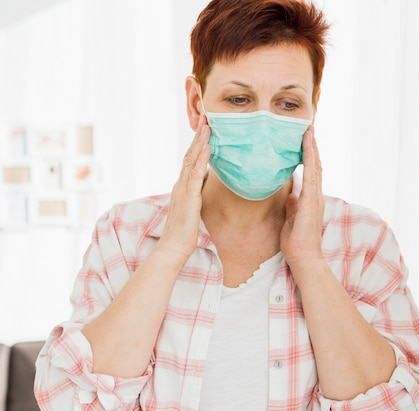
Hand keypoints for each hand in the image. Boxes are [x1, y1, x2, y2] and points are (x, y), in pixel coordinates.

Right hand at [158, 116, 210, 259]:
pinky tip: (208, 148)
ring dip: (200, 142)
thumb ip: (196, 195)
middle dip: (198, 136)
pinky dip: (201, 159)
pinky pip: (195, 175)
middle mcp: (181, 184)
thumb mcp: (192, 208)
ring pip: (191, 160)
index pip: (189, 160)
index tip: (205, 128)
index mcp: (182, 186)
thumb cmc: (185, 232)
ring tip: (208, 126)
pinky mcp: (188, 198)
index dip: (197, 143)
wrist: (174, 247)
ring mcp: (183, 190)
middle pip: (189, 154)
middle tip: (207, 118)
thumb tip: (204, 184)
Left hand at [280, 127, 324, 279]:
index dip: (308, 154)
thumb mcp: (291, 217)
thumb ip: (293, 204)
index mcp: (310, 198)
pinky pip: (311, 173)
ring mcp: (315, 197)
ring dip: (312, 146)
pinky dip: (310, 157)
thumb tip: (290, 194)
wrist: (304, 258)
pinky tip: (307, 145)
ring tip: (308, 129)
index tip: (304, 138)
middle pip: (316, 164)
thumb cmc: (296, 242)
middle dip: (312, 145)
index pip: (310, 171)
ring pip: (316, 165)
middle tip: (308, 126)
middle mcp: (316, 195)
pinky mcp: (311, 200)